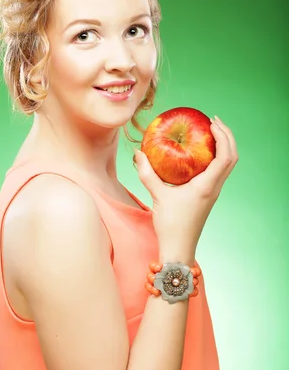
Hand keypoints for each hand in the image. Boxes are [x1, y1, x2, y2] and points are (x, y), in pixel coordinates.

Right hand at [135, 116, 238, 251]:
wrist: (179, 247)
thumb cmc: (170, 224)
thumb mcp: (157, 195)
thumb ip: (147, 173)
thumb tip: (138, 153)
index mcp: (207, 186)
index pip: (225, 156)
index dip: (223, 136)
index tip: (212, 122)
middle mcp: (214, 188)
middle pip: (232, 158)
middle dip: (227, 137)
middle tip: (213, 122)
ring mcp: (213, 192)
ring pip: (227, 165)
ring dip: (224, 147)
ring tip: (210, 133)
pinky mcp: (208, 196)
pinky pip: (218, 172)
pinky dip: (215, 158)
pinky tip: (199, 153)